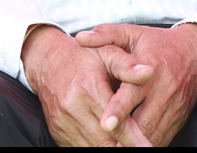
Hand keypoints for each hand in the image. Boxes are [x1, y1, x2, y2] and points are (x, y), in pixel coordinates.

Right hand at [22, 25, 153, 146]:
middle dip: (125, 147)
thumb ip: (128, 65)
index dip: (134, 139)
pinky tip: (108, 141)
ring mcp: (63, 123)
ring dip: (111, 149)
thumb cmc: (83, 57)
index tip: (148, 147)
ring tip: (126, 145)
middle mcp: (73, 109)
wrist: (47, 61)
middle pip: (105, 142)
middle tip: (142, 147)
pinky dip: (96, 147)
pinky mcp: (57, 132)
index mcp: (89, 89)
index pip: (116, 122)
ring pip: (92, 149)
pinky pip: (79, 148)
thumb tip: (148, 72)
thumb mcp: (108, 53)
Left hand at [76, 23, 196, 146]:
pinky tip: (131, 147)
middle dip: (125, 137)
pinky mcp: (180, 118)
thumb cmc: (157, 42)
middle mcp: (164, 90)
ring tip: (115, 149)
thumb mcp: (132, 32)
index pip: (133, 92)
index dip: (118, 109)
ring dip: (135, 144)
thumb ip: (106, 34)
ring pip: (154, 134)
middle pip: (144, 120)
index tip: (104, 123)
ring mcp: (174, 107)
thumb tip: (80, 38)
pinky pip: (163, 137)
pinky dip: (147, 144)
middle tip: (106, 144)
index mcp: (150, 68)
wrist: (196, 52)